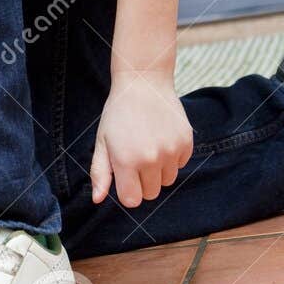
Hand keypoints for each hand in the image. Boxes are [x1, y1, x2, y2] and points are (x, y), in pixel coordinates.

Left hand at [90, 75, 193, 208]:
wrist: (143, 82)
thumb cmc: (118, 113)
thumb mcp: (102, 141)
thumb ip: (100, 173)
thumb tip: (97, 200)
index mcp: (126, 161)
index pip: (132, 200)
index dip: (127, 191)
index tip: (125, 176)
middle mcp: (151, 159)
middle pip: (151, 193)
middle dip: (142, 182)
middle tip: (136, 158)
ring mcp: (171, 151)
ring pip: (168, 181)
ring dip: (159, 171)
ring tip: (149, 146)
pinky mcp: (186, 142)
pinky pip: (180, 165)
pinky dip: (172, 158)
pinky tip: (161, 137)